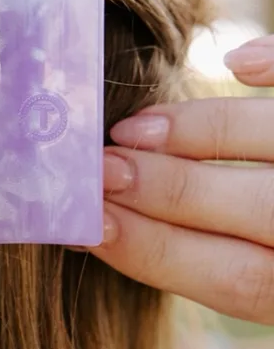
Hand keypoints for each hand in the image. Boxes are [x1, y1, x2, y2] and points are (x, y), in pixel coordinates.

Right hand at [94, 35, 273, 324]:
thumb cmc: (272, 244)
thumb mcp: (263, 286)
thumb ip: (201, 262)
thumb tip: (96, 226)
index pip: (238, 278)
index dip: (157, 250)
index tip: (93, 223)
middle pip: (257, 207)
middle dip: (164, 186)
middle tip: (101, 168)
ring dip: (199, 129)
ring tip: (132, 129)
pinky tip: (235, 62)